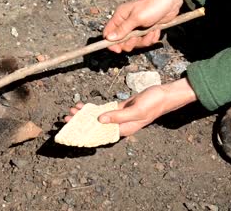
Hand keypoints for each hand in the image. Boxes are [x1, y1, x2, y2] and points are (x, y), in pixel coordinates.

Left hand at [65, 78, 197, 135]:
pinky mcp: (119, 108)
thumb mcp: (136, 111)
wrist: (163, 94)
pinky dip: (93, 108)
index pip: (100, 135)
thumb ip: (118, 116)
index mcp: (123, 130)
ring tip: (72, 110)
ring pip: (98, 117)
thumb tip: (99, 120)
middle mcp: (119, 126)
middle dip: (81, 123)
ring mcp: (119, 117)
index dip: (86, 133)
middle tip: (66, 118)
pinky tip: (83, 105)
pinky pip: (103, 110)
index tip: (72, 130)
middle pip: (96, 126)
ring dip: (85, 114)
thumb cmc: (153, 104)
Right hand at [103, 0, 183, 52]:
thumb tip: (108, 38)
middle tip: (138, 38)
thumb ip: (123, 29)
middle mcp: (126, 23)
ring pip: (134, 43)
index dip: (111, 43)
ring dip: (144, 40)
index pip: (108, 33)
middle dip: (131, 43)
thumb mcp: (137, 18)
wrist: (172, 1)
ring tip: (151, 31)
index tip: (118, 50)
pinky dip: (151, 38)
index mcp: (120, 16)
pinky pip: (144, 41)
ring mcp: (136, 28)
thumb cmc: (153, 6)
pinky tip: (156, 30)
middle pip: (121, 41)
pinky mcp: (145, 31)